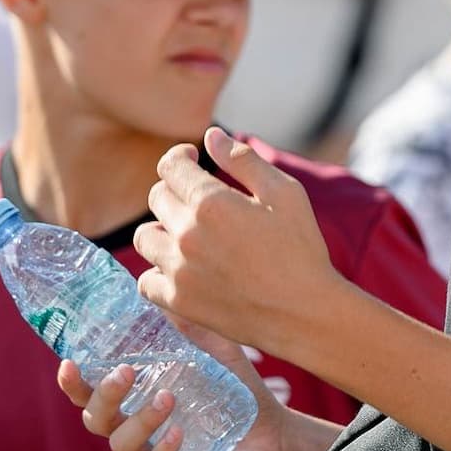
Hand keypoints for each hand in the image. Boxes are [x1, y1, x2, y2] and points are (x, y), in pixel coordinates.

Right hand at [59, 317, 315, 450]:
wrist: (278, 436)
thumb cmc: (236, 393)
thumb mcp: (214, 351)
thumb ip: (188, 326)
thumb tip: (161, 288)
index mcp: (135, 399)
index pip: (90, 392)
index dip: (72, 382)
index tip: (68, 363)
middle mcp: (137, 428)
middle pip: (95, 418)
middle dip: (103, 395)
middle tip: (127, 373)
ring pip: (121, 445)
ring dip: (139, 420)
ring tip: (168, 398)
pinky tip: (178, 434)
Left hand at [137, 127, 343, 353]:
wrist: (306, 315)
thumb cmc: (302, 250)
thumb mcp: (284, 194)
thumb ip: (244, 160)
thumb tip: (210, 136)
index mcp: (211, 203)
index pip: (170, 166)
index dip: (179, 157)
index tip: (191, 160)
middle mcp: (187, 235)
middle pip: (157, 198)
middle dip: (175, 191)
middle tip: (199, 201)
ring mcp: (179, 271)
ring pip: (144, 237)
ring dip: (161, 230)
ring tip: (187, 235)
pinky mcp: (179, 303)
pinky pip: (146, 281)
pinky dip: (158, 272)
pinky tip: (181, 269)